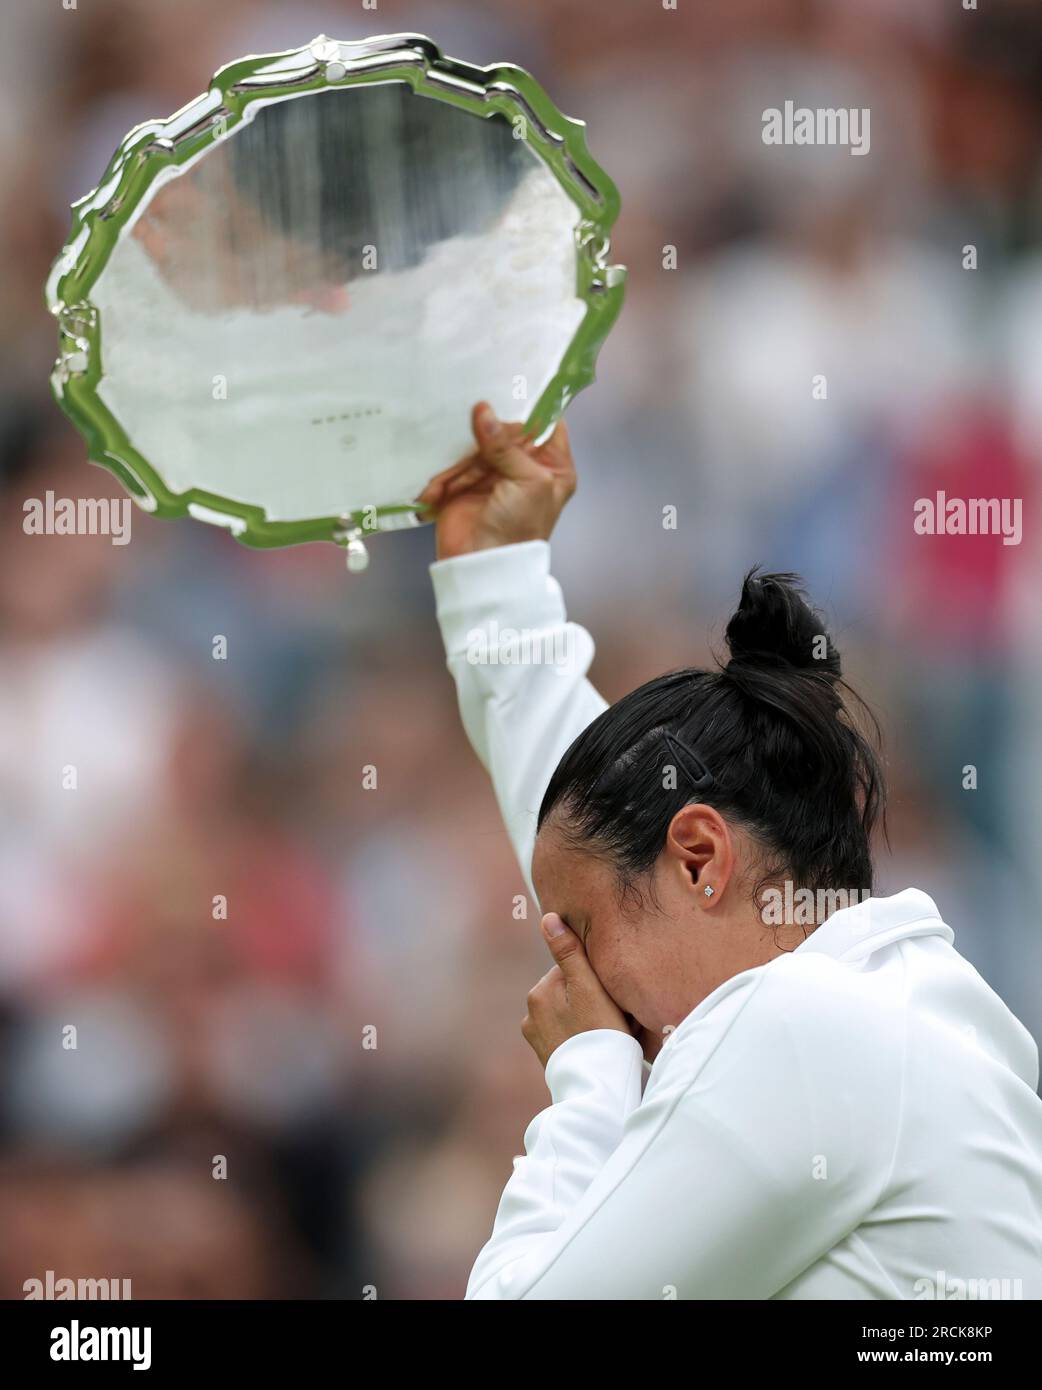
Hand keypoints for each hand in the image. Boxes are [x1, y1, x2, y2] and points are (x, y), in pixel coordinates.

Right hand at [418, 402, 575, 559]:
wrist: (482, 569)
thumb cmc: (519, 528)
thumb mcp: (526, 482)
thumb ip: (506, 445)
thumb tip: (483, 410)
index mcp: (551, 465)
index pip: (545, 422)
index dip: (529, 406)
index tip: (505, 388)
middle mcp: (523, 465)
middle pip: (502, 430)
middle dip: (482, 438)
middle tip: (472, 447)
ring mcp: (492, 473)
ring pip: (472, 447)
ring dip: (458, 468)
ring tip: (452, 487)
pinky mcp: (463, 484)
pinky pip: (451, 466)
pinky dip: (443, 480)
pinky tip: (438, 494)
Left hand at [522, 913, 634, 1068]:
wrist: (599, 1087)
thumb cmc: (600, 1033)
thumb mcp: (589, 987)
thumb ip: (569, 952)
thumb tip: (547, 918)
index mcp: (539, 991)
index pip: (574, 970)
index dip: (597, 981)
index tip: (612, 998)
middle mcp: (531, 1013)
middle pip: (572, 992)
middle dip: (593, 1000)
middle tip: (615, 1019)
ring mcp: (538, 1037)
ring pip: (572, 1014)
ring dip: (589, 1018)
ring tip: (610, 1035)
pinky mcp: (548, 1056)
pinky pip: (570, 1035)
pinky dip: (583, 1037)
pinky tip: (599, 1046)